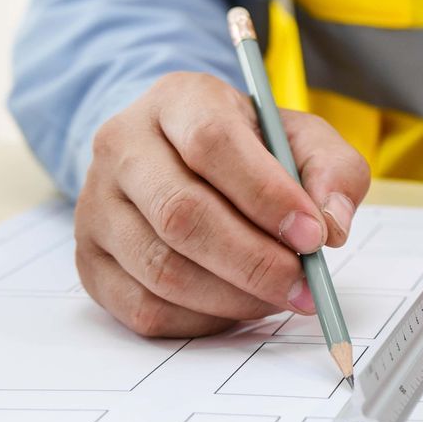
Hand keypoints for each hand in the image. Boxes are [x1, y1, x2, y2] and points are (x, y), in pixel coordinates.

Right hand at [75, 72, 370, 336]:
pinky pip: (143, 307)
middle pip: (181, 214)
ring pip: (161, 268)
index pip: (212, 144)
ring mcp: (96, 205)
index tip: (312, 234)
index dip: (266, 195)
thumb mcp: (299, 137)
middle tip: (303, 284)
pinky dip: (201, 320)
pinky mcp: (89, 260)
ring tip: (279, 296)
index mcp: (178, 100)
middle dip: (254, 260)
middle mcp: (122, 146)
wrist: (176, 156)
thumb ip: (332, 170)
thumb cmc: (247, 148)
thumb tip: (332, 223)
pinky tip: (236, 306)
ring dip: (232, 296)